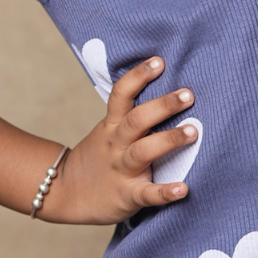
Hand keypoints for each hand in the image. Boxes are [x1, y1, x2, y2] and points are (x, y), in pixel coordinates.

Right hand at [43, 56, 197, 222]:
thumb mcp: (106, 132)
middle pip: (137, 120)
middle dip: (163, 105)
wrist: (64, 194)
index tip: (158, 61)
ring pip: (143, 151)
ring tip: (193, 132)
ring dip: (169, 139)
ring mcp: (121, 170)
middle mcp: (116, 145)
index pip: (121, 95)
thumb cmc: (96, 160)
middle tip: (188, 94)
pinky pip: (147, 194)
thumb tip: (165, 94)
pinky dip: (166, 191)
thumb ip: (129, 117)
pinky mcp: (127, 196)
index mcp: (111, 126)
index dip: (138, 76)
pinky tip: (184, 188)